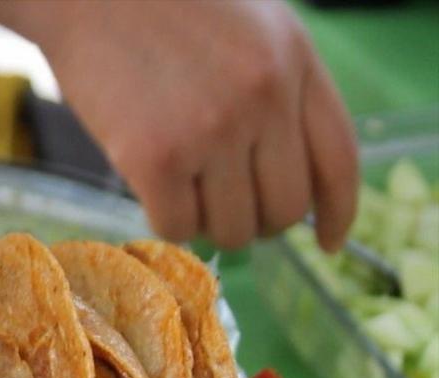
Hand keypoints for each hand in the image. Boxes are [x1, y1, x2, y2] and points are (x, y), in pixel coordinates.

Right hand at [0, 0, 357, 250]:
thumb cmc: (159, 5)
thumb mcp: (250, 25)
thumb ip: (279, 86)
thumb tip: (281, 171)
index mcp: (293, 61)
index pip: (338, 162)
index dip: (337, 213)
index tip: (326, 242)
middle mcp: (264, 99)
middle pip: (284, 209)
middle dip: (257, 221)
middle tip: (224, 208)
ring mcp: (211, 131)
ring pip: (232, 228)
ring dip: (207, 222)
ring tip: (181, 188)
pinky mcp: (156, 159)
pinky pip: (178, 227)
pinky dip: (166, 220)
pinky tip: (151, 190)